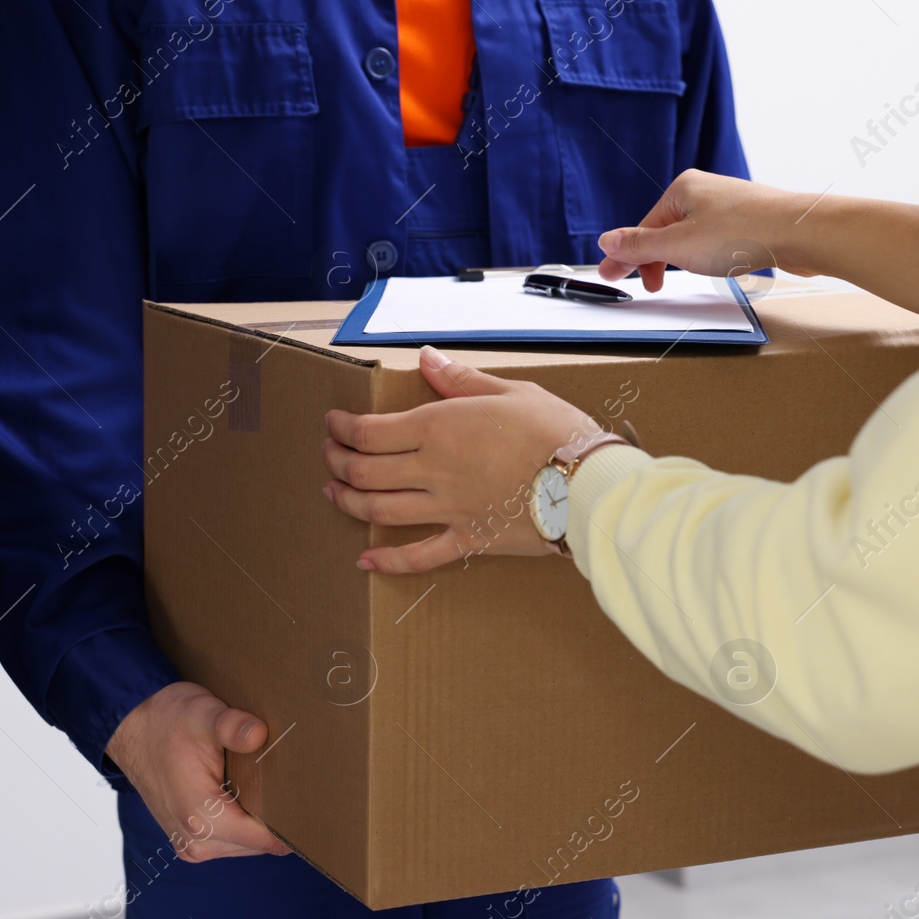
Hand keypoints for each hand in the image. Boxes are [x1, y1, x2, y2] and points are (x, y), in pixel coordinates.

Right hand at [105, 681, 290, 860]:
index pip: (265, 840)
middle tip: (295, 787)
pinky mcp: (190, 839)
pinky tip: (248, 794)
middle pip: (260, 845)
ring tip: (268, 788)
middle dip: (277, 820)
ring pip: (247, 845)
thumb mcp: (203, 715)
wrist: (131, 727)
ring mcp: (191, 844)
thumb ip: (232, 726)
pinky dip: (243, 822)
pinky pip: (231, 841)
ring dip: (259, 822)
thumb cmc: (166, 721)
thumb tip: (259, 734)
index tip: (312, 803)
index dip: (291, 823)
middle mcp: (195, 841)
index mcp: (201, 818)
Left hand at [323, 346, 600, 573]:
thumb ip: (459, 380)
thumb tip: (426, 358)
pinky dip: (388, 561)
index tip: (333, 423)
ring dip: (349, 501)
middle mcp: (433, 471)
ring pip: (380, 509)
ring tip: (334, 493)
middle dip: (338, 461)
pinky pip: (419, 556)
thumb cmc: (555, 431)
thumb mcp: (510, 391)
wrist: (588, 484)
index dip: (342, 428)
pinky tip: (365, 560)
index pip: (370, 431)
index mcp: (438, 428)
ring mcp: (447, 509)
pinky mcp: (468, 539)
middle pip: (365, 471)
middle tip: (329, 453)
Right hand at [597, 169, 918, 314]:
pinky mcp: (751, 221)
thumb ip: (640, 246)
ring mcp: (730, 205)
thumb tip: (606, 241)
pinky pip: (718, 240)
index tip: (612, 276)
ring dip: (683, 260)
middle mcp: (705, 191)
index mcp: (682, 188)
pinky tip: (717, 268)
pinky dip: (708, 257)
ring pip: (693, 236)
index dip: (628, 256)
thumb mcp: (678, 245)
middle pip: (667, 231)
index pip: (644, 227)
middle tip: (651, 287)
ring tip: (684, 278)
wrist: (800, 232)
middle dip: (655, 260)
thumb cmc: (742, 232)